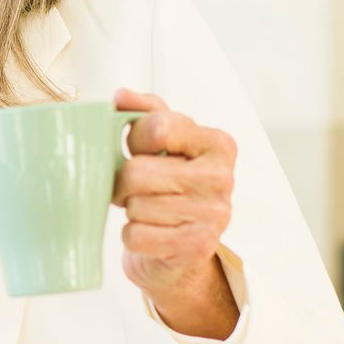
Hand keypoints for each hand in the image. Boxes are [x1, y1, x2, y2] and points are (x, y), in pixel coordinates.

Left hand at [111, 88, 240, 337]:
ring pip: (135, 206)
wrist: (182, 247)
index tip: (143, 149)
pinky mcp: (197, 247)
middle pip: (137, 172)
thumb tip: (121, 96)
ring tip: (147, 210)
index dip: (135, 139)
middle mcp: (222, 177)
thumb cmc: (170, 186)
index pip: (158, 127)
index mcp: (218, 143)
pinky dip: (133, 236)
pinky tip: (151, 232)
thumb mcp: (164, 141)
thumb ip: (145, 111)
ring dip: (131, 210)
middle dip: (124, 182)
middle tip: (134, 188)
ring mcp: (214, 215)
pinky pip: (137, 235)